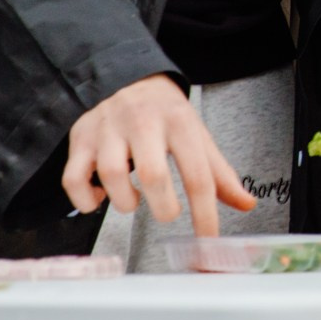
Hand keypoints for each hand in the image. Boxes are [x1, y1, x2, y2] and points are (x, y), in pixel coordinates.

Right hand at [62, 73, 255, 235]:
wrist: (130, 79)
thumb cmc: (167, 116)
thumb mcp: (198, 137)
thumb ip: (220, 174)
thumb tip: (247, 204)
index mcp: (180, 123)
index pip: (198, 175)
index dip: (204, 214)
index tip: (207, 240)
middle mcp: (143, 122)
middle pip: (153, 174)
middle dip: (163, 207)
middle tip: (167, 212)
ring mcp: (108, 129)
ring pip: (112, 175)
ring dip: (125, 202)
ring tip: (136, 200)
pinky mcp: (81, 138)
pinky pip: (73, 178)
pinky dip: (85, 200)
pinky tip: (101, 197)